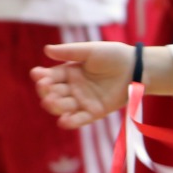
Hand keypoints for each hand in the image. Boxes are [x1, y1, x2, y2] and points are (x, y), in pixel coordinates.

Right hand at [33, 41, 150, 127]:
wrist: (136, 67)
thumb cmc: (113, 55)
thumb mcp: (90, 50)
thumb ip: (69, 52)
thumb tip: (46, 50)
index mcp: (69, 73)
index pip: (50, 77)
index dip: (42, 77)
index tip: (36, 74)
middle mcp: (73, 88)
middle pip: (54, 93)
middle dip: (46, 91)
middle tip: (45, 87)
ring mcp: (82, 101)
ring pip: (63, 107)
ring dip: (55, 106)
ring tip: (51, 102)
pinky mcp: (94, 112)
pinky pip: (80, 119)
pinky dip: (71, 122)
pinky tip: (63, 122)